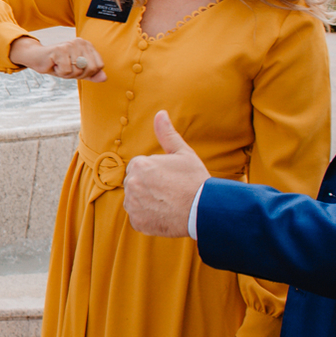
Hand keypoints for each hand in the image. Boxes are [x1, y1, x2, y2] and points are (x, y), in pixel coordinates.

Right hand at [8, 36, 106, 81]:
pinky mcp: (60, 49)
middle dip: (78, 75)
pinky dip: (59, 72)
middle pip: (90, 69)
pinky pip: (66, 71)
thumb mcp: (77, 70)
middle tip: (67, 68)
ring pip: (77, 71)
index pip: (99, 66)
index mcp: (87, 45)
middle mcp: (81, 42)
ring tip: (59, 66)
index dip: (87, 73)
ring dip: (67, 74)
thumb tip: (104, 78)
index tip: (76, 69)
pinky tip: (54, 65)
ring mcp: (70, 45)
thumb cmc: (58, 64)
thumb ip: (91, 74)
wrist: (37, 58)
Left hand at [123, 111, 210, 236]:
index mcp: (139, 165)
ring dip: (147, 202)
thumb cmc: (195, 180)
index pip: (139, 167)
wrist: (204, 209)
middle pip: (136, 184)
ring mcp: (133, 204)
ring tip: (168, 203)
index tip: (170, 179)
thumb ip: (167, 134)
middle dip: (149, 187)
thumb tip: (160, 114)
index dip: (156, 173)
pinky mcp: (137, 222)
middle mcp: (131, 183)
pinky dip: (148, 218)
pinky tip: (165, 215)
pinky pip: (138, 218)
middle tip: (170, 192)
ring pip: (135, 201)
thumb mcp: (183, 153)